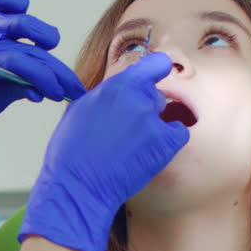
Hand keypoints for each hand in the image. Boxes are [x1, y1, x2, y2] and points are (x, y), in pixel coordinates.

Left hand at [0, 0, 84, 116]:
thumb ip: (14, 93)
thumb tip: (42, 91)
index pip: (16, 63)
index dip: (42, 78)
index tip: (59, 95)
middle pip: (27, 47)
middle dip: (55, 70)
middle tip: (71, 88)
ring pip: (20, 18)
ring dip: (42, 35)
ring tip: (51, 52)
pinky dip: (18, 2)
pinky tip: (27, 17)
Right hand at [19, 53, 189, 250]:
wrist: (78, 186)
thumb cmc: (71, 152)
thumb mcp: (80, 109)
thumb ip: (106, 93)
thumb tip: (118, 88)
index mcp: (118, 86)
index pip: (156, 64)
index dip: (156, 72)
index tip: (153, 79)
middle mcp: (139, 98)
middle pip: (155, 95)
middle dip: (145, 108)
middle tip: (126, 130)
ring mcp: (154, 121)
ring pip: (165, 115)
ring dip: (154, 126)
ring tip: (132, 147)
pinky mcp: (166, 144)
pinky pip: (179, 133)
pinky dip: (169, 141)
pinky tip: (150, 152)